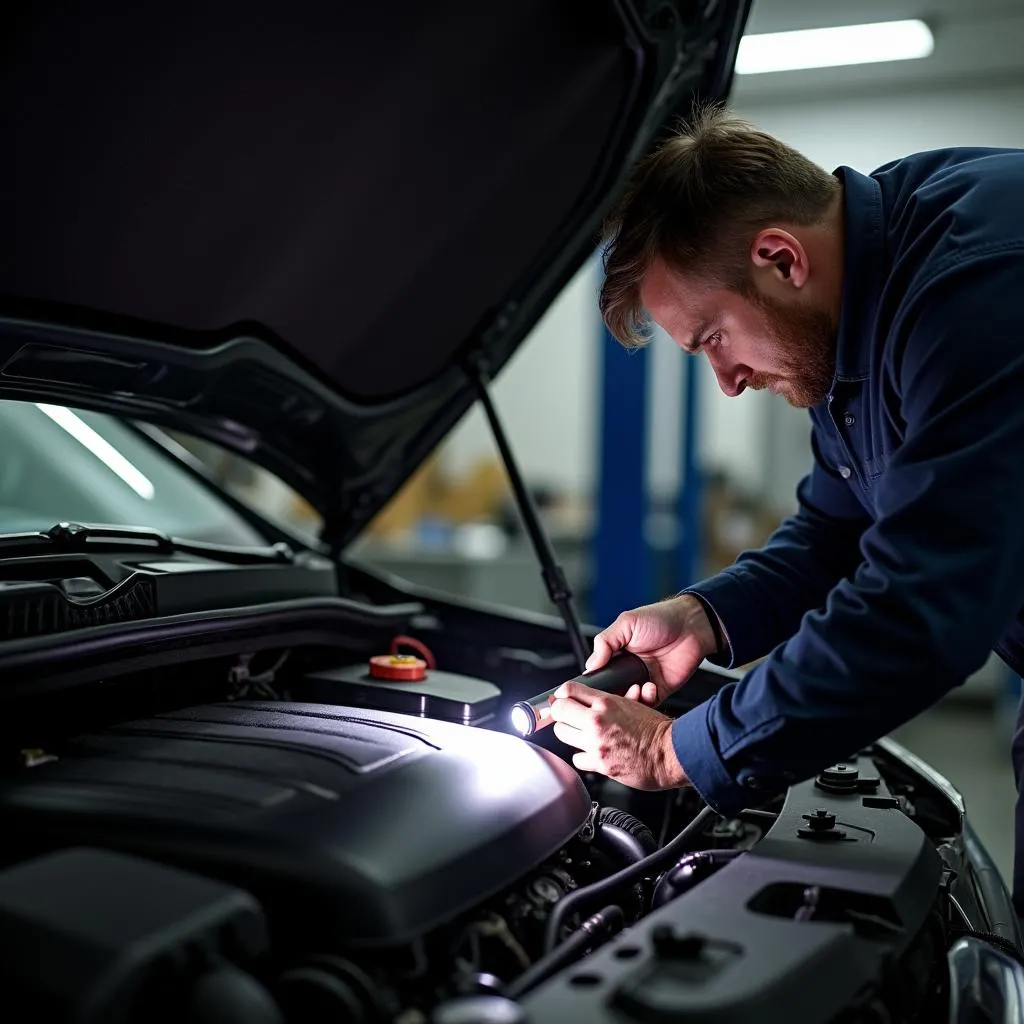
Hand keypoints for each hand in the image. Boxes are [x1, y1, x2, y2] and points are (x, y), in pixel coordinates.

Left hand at [548, 681, 688, 790]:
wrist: (671, 752)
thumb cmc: (655, 728)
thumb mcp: (629, 704)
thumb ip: (605, 701)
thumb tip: (585, 696)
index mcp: (606, 702)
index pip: (567, 690)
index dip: (562, 695)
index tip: (561, 700)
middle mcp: (597, 721)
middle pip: (558, 711)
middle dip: (563, 714)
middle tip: (570, 717)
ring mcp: (596, 743)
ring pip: (562, 734)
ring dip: (570, 734)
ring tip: (581, 734)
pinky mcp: (599, 764)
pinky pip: (576, 758)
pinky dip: (583, 756)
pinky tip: (593, 753)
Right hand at [586, 595, 718, 705]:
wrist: (691, 626)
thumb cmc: (661, 618)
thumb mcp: (626, 623)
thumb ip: (605, 642)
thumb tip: (590, 664)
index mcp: (616, 654)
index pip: (598, 673)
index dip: (594, 683)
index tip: (589, 690)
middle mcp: (628, 670)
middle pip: (612, 691)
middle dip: (611, 696)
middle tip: (613, 694)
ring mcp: (643, 681)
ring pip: (629, 701)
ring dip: (629, 699)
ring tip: (635, 688)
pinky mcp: (659, 690)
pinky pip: (648, 704)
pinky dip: (646, 701)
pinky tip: (649, 687)